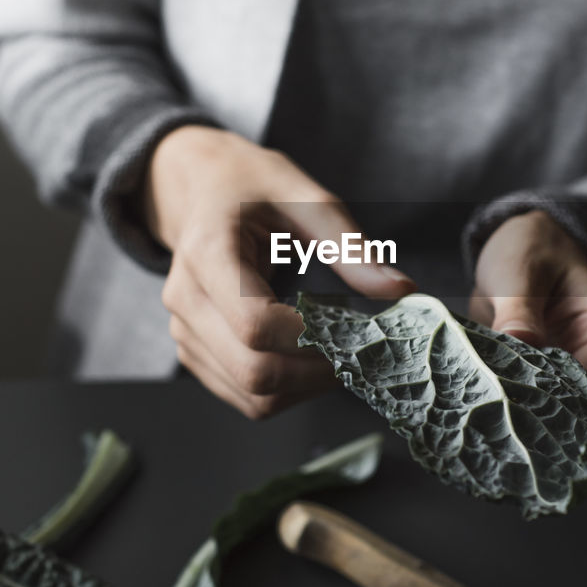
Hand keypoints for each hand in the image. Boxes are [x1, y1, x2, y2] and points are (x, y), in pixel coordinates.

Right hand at [144, 126, 415, 418]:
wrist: (201, 189)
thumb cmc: (253, 188)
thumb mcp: (306, 199)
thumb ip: (350, 248)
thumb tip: (401, 290)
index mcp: (208, 254)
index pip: (256, 324)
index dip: (313, 337)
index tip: (357, 327)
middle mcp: (186, 300)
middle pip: (254, 372)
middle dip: (318, 373)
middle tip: (361, 352)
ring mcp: (185, 332)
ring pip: (253, 397)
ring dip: (307, 388)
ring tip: (340, 354)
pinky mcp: (194, 353)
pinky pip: (245, 398)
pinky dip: (288, 392)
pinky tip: (312, 361)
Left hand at [469, 211, 586, 403]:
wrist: (530, 247)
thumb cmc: (533, 251)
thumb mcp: (520, 270)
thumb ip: (519, 308)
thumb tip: (520, 340)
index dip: (553, 395)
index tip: (509, 392)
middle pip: (583, 410)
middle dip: (538, 408)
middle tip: (491, 395)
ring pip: (564, 416)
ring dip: (527, 409)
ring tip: (488, 394)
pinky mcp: (561, 385)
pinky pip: (545, 408)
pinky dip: (519, 404)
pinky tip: (491, 395)